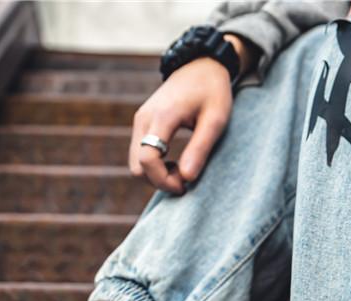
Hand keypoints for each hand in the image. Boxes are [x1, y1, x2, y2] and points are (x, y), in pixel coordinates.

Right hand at [129, 35, 251, 193]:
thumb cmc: (213, 91)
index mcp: (163, 116)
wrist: (201, 65)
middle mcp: (144, 118)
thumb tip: (187, 179)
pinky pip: (139, 155)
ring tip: (181, 170)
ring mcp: (140, 121)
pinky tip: (173, 162)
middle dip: (159, 181)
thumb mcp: (216, 120)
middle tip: (184, 178)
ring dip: (156, 175)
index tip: (185, 184)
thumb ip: (200, 149)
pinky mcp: (141, 124)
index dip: (163, 180)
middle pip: (136, 167)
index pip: (148, 159)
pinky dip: (154, 166)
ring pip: (135, 164)